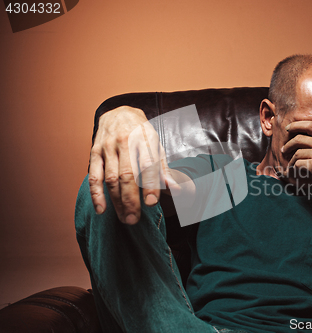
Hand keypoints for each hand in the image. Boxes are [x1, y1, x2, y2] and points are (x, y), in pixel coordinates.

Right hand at [89, 106, 178, 224]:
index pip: (148, 165)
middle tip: (135, 219)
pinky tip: (101, 208)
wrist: (119, 112)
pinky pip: (94, 175)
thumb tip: (175, 189)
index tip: (152, 203)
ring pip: (111, 178)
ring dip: (116, 201)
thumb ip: (164, 169)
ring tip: (124, 218)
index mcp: (145, 139)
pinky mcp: (94, 152)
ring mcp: (108, 147)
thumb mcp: (157, 146)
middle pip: (128, 175)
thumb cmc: (142, 134)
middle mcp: (125, 142)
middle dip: (131, 199)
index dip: (149, 185)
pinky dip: (96, 194)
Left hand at [281, 121, 311, 193]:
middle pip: (299, 138)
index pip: (310, 125)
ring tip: (289, 166)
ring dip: (290, 160)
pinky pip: (298, 164)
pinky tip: (294, 172)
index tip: (288, 129)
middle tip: (284, 150)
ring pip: (297, 153)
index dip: (297, 125)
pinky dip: (294, 168)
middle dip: (288, 144)